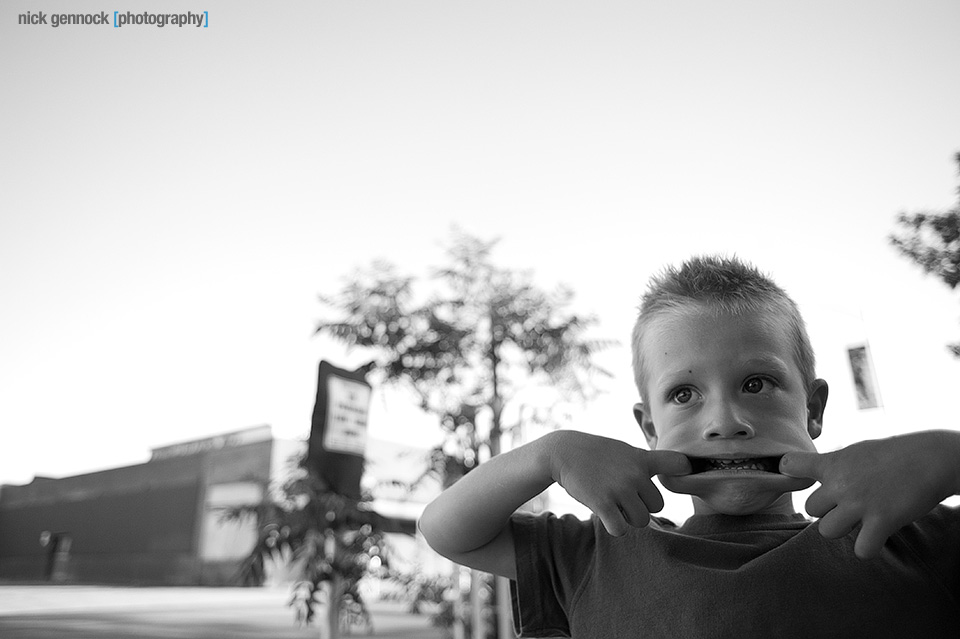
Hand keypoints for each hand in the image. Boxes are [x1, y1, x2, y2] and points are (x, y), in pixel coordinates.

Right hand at [549, 432, 690, 535]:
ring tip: (613, 504)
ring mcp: (620, 489)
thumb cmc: (597, 453)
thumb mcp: (625, 450)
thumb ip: (648, 462)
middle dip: (641, 505)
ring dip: (627, 518)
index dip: (684, 471)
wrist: (563, 452)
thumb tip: (680, 468)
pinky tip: (604, 514)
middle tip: (623, 496)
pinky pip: (620, 529)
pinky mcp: (603, 504)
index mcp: (642, 459)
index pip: (679, 463)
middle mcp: (635, 474)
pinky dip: (614, 526)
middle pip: (656, 506)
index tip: (680, 476)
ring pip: (641, 520)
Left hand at [780, 431, 959, 558]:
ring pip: (827, 531)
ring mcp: (859, 504)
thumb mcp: (856, 451)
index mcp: (833, 463)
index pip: (790, 464)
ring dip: (843, 530)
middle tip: (849, 506)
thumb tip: (811, 472)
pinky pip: (861, 550)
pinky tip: (877, 536)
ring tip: (860, 521)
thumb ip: (833, 465)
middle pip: (810, 509)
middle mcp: (840, 483)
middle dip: (827, 511)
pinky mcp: (881, 521)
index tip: (795, 475)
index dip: (789, 472)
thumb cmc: (895, 454)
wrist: (931, 458)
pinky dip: (869, 548)